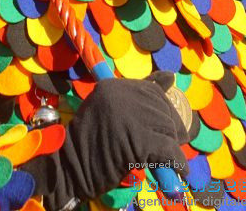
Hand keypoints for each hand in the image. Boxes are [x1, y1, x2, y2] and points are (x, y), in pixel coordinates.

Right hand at [23, 72, 188, 209]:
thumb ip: (137, 95)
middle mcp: (123, 96)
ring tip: (167, 158)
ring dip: (172, 146)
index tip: (165, 123)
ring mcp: (132, 117)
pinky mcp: (140, 141)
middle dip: (170, 129)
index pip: (153, 91)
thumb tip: (171, 76)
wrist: (68, 168)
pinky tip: (177, 169)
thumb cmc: (87, 142)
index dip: (163, 109)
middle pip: (163, 110)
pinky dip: (176, 162)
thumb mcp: (109, 110)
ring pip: (168, 129)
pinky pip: (169, 150)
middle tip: (167, 145)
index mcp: (114, 86)